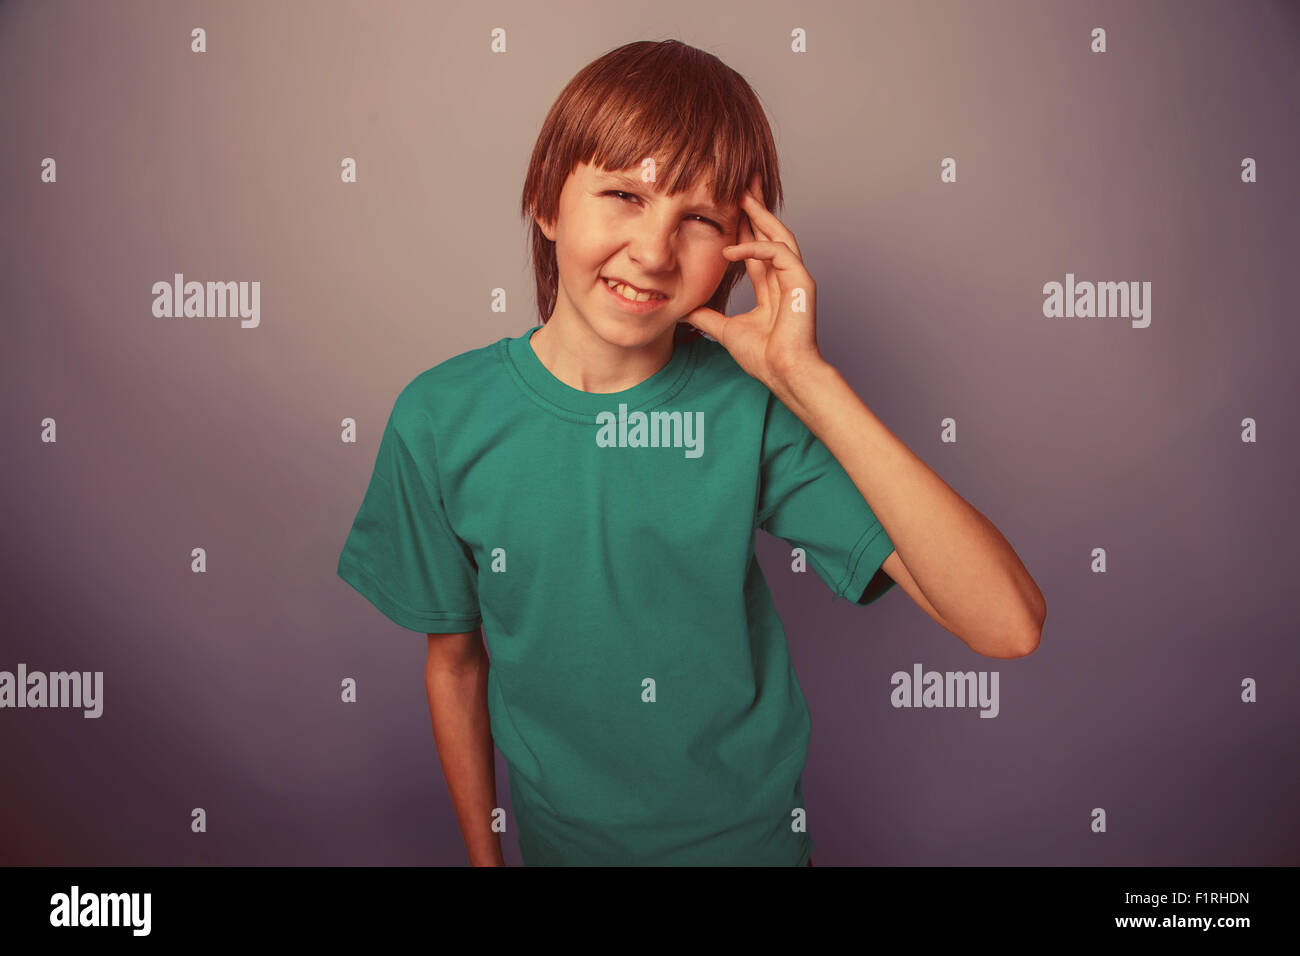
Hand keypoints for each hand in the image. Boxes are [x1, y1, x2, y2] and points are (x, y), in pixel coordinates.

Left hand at [681, 173, 823, 390]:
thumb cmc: (764, 358)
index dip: (742, 225)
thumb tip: (683, 311)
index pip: (755, 247)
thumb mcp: (725, 330)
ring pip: (779, 234)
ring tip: (742, 192)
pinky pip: (778, 253)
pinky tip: (730, 249)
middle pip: (770, 231)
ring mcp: (796, 278)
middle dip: (755, 205)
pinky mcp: (802, 281)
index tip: (726, 205)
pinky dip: (755, 248)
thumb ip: (707, 317)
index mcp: (771, 286)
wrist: (784, 374)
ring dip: (761, 212)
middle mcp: (785, 277)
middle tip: (741, 179)